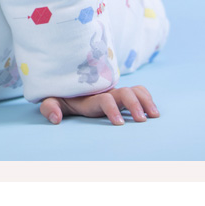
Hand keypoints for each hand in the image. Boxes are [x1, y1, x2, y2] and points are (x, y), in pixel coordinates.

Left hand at [39, 85, 159, 125]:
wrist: (65, 82)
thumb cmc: (59, 95)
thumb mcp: (51, 100)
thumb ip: (49, 107)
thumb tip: (55, 118)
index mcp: (89, 97)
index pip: (104, 99)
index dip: (112, 109)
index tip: (119, 123)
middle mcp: (104, 92)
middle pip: (124, 92)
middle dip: (134, 104)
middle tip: (142, 121)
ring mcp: (114, 93)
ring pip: (134, 90)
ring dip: (145, 100)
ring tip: (155, 116)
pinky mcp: (120, 96)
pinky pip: (138, 92)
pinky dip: (147, 98)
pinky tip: (154, 112)